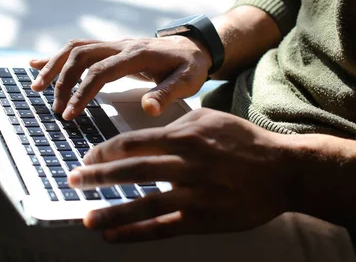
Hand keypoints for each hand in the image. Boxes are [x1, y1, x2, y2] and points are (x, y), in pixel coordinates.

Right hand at [29, 37, 211, 119]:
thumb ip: (168, 93)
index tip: (70, 114)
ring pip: (75, 49)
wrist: (194, 47)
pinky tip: (37, 64)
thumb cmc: (190, 66)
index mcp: (137, 54)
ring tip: (36, 87)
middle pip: (81, 56)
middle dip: (63, 81)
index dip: (82, 92)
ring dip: (54, 66)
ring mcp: (114, 44)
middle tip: (56, 110)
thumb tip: (149, 107)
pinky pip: (79, 49)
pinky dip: (57, 57)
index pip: (101, 71)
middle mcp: (121, 45)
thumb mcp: (188, 81)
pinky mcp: (110, 48)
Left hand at [67, 108, 293, 241]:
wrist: (282, 170)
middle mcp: (185, 164)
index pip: (133, 143)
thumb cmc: (245, 141)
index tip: (87, 157)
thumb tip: (150, 128)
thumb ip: (178, 122)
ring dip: (111, 211)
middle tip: (72, 180)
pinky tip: (114, 236)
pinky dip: (136, 233)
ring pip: (143, 203)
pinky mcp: (204, 218)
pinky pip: (163, 228)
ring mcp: (194, 193)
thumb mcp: (211, 119)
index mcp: (184, 136)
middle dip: (97, 176)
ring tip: (86, 217)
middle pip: (131, 171)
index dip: (105, 151)